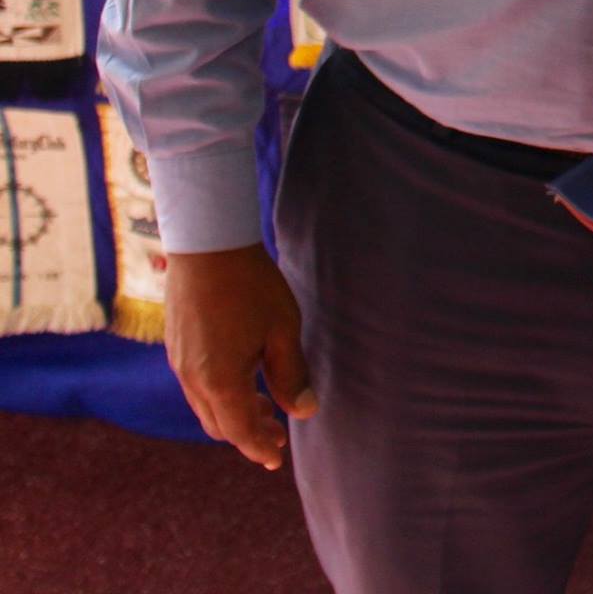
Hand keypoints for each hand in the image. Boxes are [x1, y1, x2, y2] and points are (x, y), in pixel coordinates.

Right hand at [163, 244, 317, 468]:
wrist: (207, 244)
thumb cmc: (251, 285)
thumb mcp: (282, 329)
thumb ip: (291, 374)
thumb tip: (304, 411)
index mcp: (219, 381)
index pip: (239, 432)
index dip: (259, 448)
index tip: (276, 459)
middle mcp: (192, 379)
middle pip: (219, 424)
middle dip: (247, 434)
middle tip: (276, 435)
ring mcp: (179, 362)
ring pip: (205, 405)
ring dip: (233, 412)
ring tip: (264, 406)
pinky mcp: (175, 345)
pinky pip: (196, 384)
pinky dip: (219, 393)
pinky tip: (241, 376)